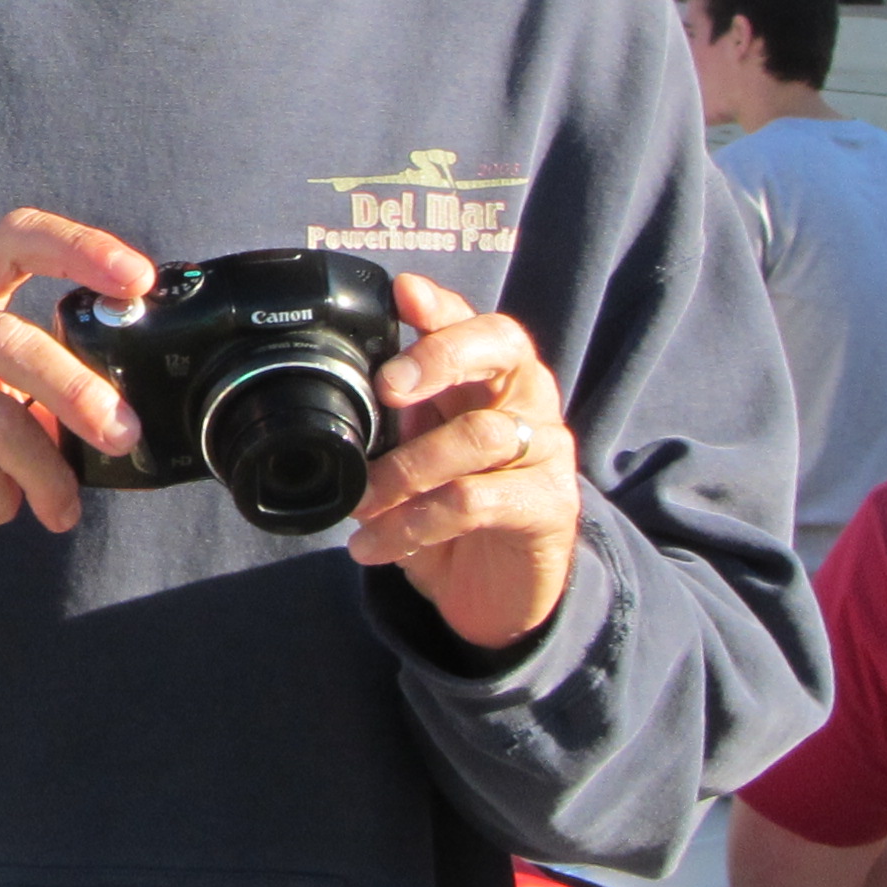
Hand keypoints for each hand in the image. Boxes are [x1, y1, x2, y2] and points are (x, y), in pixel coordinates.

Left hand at [346, 272, 580, 649]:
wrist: (498, 594)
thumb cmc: (453, 514)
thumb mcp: (412, 462)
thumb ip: (391, 427)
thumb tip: (338, 405)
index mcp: (488, 377)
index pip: (471, 322)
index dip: (442, 305)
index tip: (404, 292)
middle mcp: (526, 399)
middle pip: (502, 346)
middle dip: (441, 355)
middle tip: (388, 385)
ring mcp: (545, 450)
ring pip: (479, 435)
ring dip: (406, 469)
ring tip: (360, 502)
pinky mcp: (549, 506)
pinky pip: (475, 502)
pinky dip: (414, 523)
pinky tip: (377, 543)